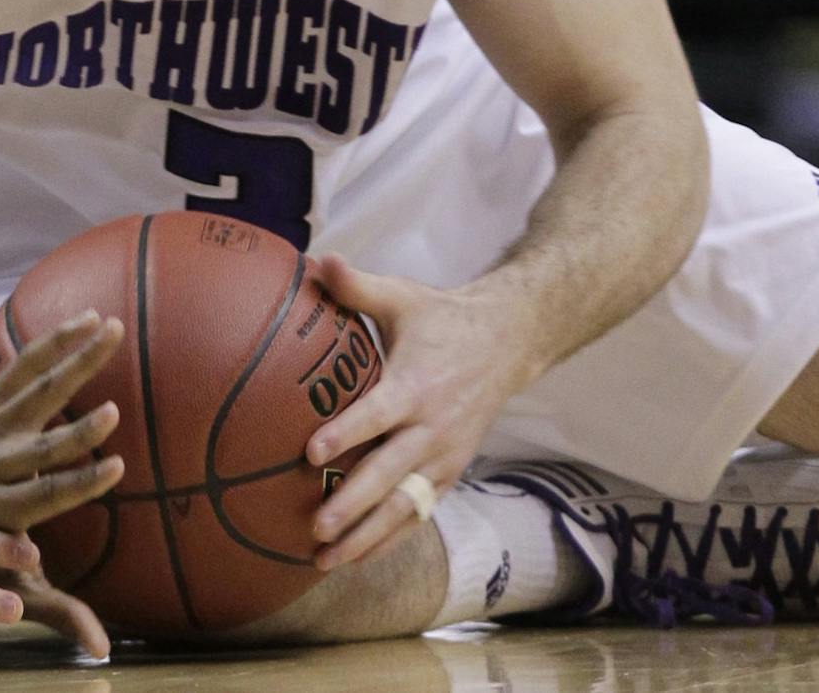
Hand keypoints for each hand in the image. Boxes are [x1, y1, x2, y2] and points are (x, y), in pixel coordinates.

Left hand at [0, 309, 126, 658]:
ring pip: (32, 387)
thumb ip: (57, 612)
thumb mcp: (7, 588)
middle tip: (113, 409)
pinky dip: (54, 341)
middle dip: (74, 429)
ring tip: (112, 330)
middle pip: (38, 439)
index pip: (44, 495)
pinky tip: (91, 318)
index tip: (117, 465)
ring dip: (72, 359)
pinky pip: (22, 364)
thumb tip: (102, 651)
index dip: (79, 481)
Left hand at [304, 256, 538, 570]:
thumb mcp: (401, 297)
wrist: (508, 343)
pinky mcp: (450, 473)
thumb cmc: (440, 319)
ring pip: (404, 506)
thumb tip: (314, 260)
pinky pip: (418, 512)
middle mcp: (432, 428)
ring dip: (366, 535)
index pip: (376, 415)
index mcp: (415, 385)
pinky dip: (390, 537)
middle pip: (388, 474)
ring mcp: (444, 456)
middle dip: (352, 503)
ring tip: (325, 558)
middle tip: (314, 527)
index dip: (346, 434)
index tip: (311, 453)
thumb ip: (356, 285)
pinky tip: (356, 558)